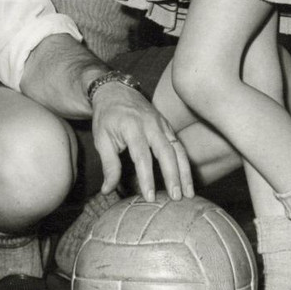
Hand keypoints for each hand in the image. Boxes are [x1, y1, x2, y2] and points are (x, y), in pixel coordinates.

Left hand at [91, 82, 193, 202]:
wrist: (115, 90)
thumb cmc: (107, 117)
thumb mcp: (101, 139)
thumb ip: (109, 165)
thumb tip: (107, 191)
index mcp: (132, 127)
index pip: (142, 156)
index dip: (147, 178)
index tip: (150, 197)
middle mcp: (151, 124)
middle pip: (167, 152)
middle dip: (173, 176)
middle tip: (176, 199)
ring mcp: (162, 124)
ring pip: (178, 149)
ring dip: (185, 172)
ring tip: (189, 194)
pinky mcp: (168, 126)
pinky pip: (179, 145)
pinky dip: (185, 163)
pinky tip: (187, 180)